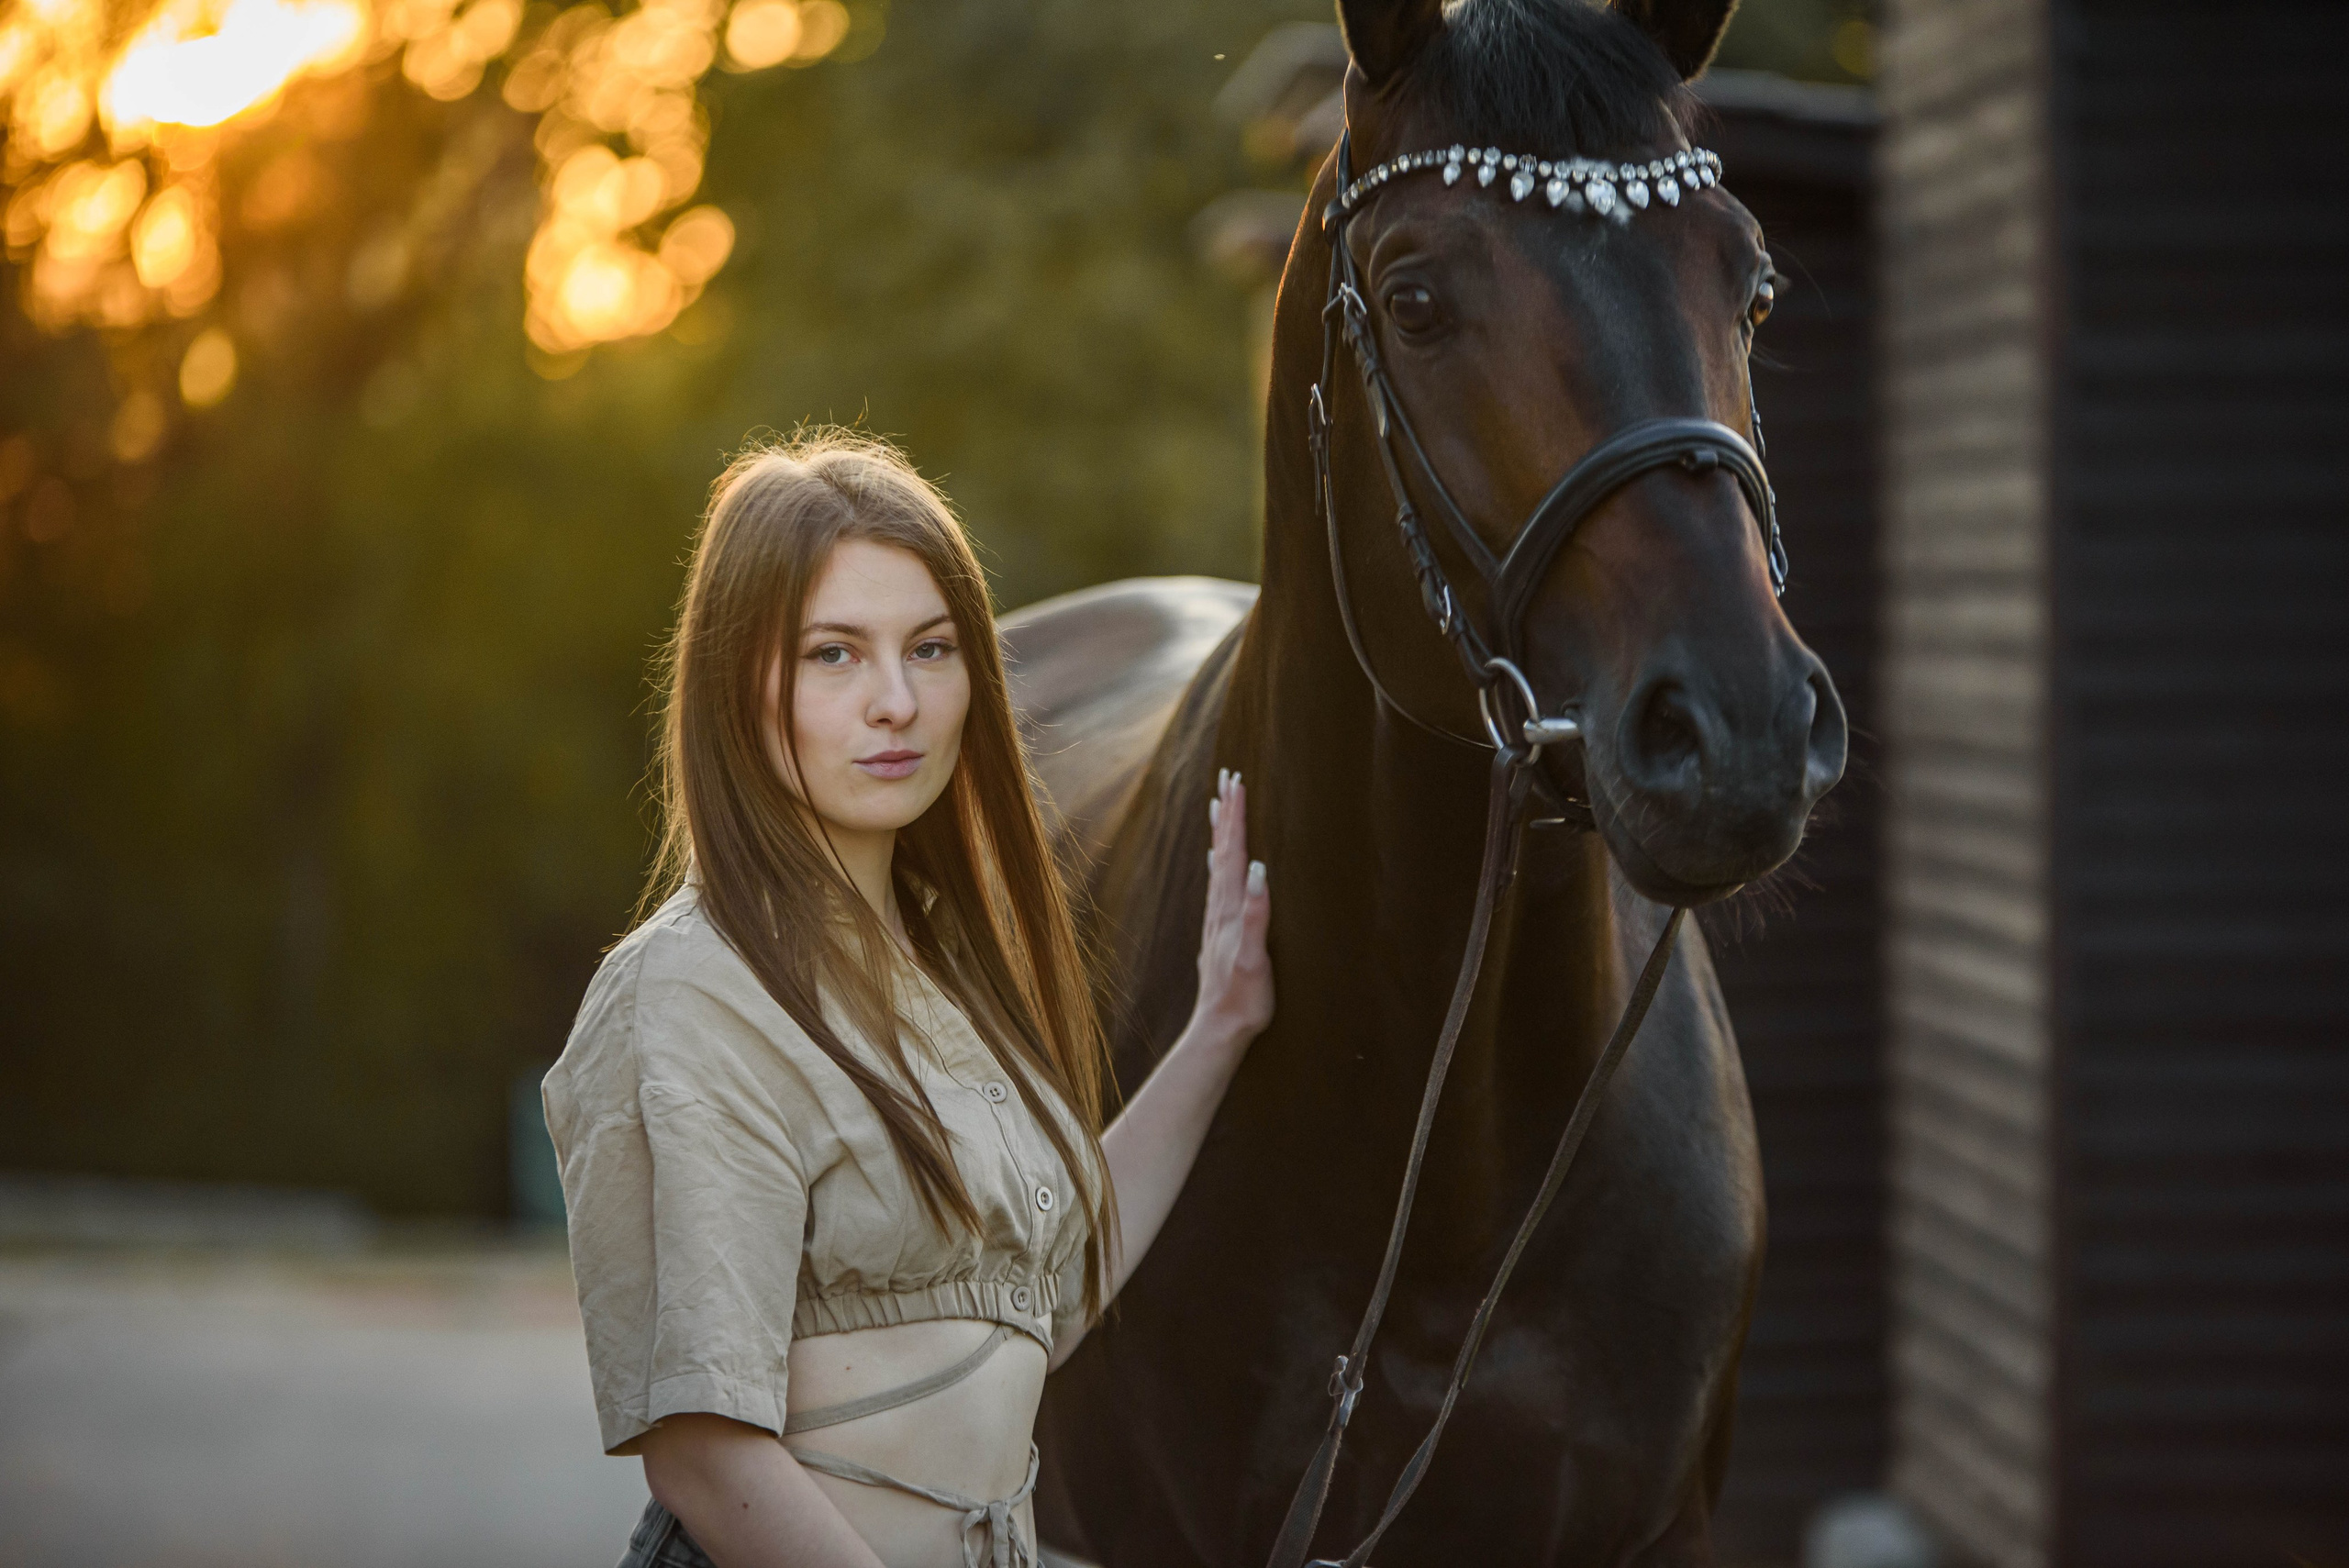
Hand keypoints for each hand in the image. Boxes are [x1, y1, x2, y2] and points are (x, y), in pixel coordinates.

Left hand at [1192, 768, 1272, 1051]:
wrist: (1218, 1028)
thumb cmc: (1243, 997)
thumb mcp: (1255, 957)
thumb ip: (1256, 914)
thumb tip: (1258, 869)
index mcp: (1230, 909)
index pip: (1233, 852)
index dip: (1236, 816)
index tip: (1237, 782)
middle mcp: (1220, 908)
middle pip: (1222, 849)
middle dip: (1226, 812)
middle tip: (1228, 777)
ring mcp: (1217, 918)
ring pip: (1218, 863)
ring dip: (1220, 831)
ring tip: (1218, 804)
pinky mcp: (1220, 930)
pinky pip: (1218, 883)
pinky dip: (1219, 861)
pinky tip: (1218, 858)